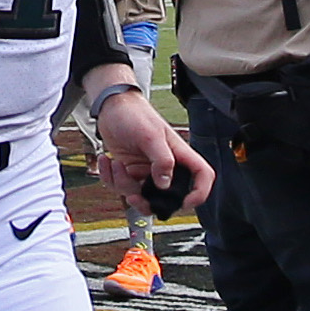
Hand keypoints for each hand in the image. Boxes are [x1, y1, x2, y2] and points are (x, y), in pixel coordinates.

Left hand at [91, 88, 212, 212]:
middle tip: (134, 196)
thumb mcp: (151, 136)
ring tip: (116, 164)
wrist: (111, 107)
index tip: (184, 203)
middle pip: (167, 198)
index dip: (199, 192)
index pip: (202, 176)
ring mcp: (146, 172)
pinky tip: (107, 161)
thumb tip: (165, 184)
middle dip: (147, 202)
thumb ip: (162, 160)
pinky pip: (121, 187)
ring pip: (139, 195)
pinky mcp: (129, 173)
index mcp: (179, 155)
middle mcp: (164, 167)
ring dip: (122, 184)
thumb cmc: (135, 114)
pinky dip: (110, 178)